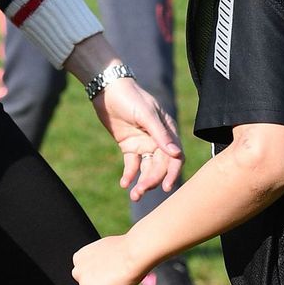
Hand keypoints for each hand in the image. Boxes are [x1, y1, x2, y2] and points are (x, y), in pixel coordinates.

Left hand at [72, 234, 146, 284]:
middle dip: (101, 284)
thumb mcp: (105, 250)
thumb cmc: (126, 249)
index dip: (101, 274)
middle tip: (117, 277)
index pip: (86, 274)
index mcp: (79, 258)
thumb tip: (100, 271)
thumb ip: (97, 261)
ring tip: (120, 280)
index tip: (112, 270)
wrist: (134, 253)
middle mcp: (78, 271)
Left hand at [92, 76, 183, 200]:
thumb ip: (160, 135)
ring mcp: (143, 144)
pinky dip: (129, 175)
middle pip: (159, 166)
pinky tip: (124, 184)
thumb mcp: (146, 115)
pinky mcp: (129, 146)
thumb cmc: (131, 98)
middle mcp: (158, 140)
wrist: (108, 90)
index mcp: (167, 132)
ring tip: (133, 195)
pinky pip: (132, 165)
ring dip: (142, 181)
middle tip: (140, 192)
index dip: (172, 173)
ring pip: (146, 168)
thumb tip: (176, 154)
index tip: (166, 186)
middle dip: (152, 180)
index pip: (175, 157)